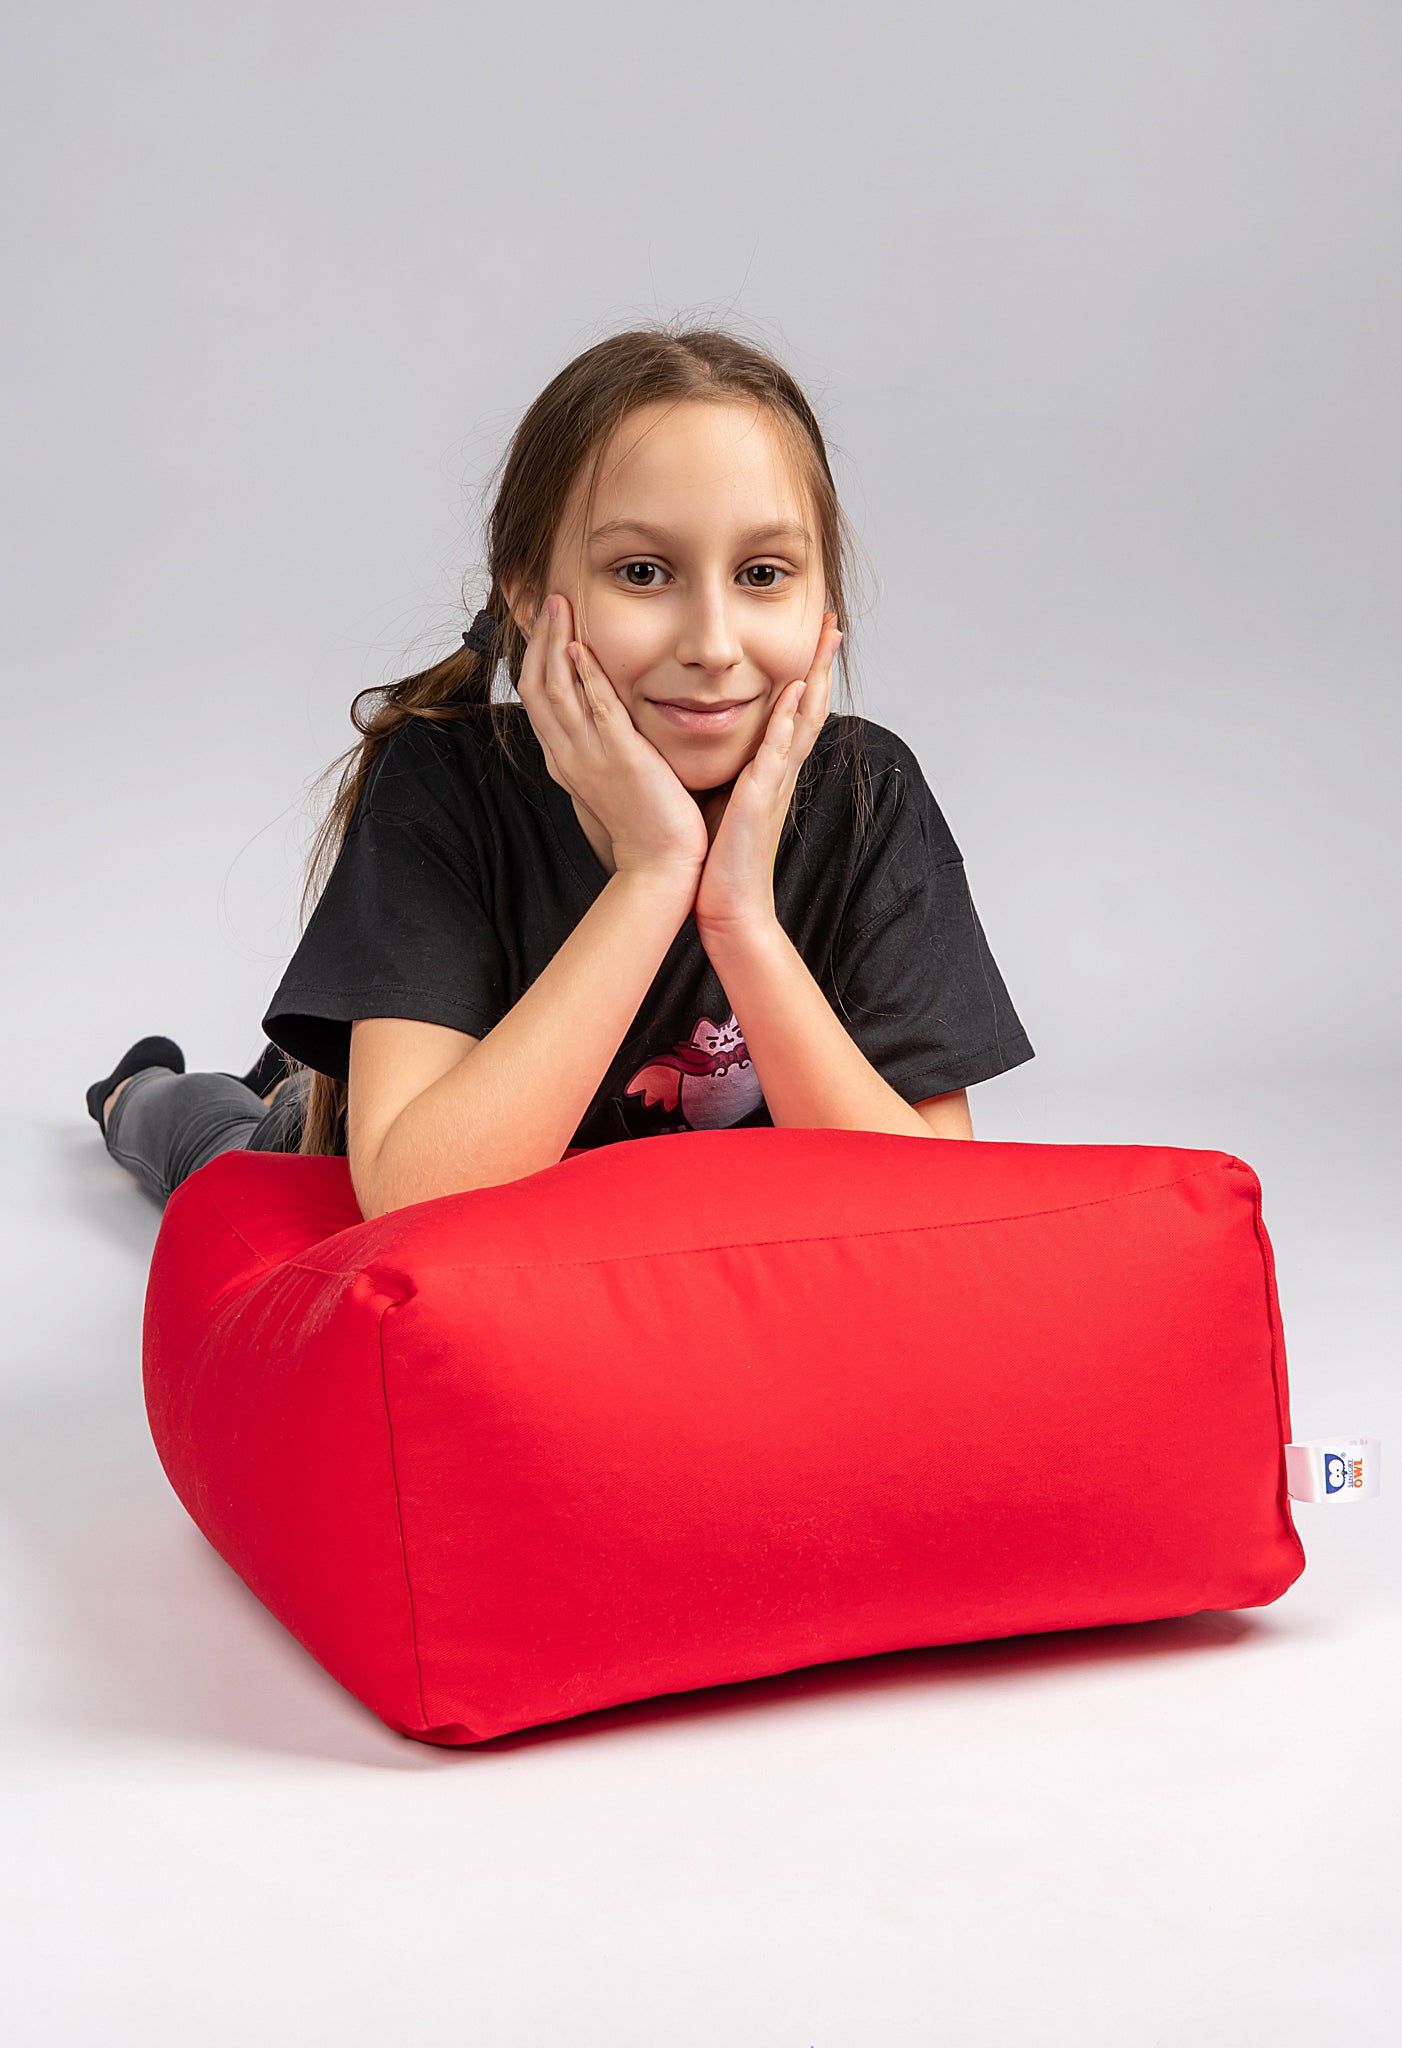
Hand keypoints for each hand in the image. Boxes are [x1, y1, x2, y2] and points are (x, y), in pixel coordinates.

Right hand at [517, 594, 708, 887]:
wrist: (662, 864)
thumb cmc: (648, 821)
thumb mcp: (615, 775)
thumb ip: (608, 743)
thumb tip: (609, 714)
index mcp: (565, 758)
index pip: (537, 697)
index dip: (537, 656)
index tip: (545, 622)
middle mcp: (568, 755)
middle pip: (536, 686)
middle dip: (539, 639)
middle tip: (547, 600)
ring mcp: (590, 757)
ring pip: (557, 690)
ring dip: (556, 644)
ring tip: (561, 606)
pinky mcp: (620, 759)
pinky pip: (595, 710)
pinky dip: (586, 676)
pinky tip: (584, 647)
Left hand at [692, 613, 841, 938]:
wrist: (727, 905)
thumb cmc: (721, 859)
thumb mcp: (727, 801)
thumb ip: (731, 772)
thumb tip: (718, 747)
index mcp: (772, 773)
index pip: (797, 714)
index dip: (807, 675)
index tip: (813, 640)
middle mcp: (782, 773)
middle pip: (812, 707)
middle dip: (822, 664)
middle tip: (832, 624)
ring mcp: (776, 783)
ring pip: (805, 721)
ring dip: (815, 678)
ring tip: (824, 641)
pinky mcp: (760, 798)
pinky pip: (778, 751)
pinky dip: (788, 719)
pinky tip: (793, 691)